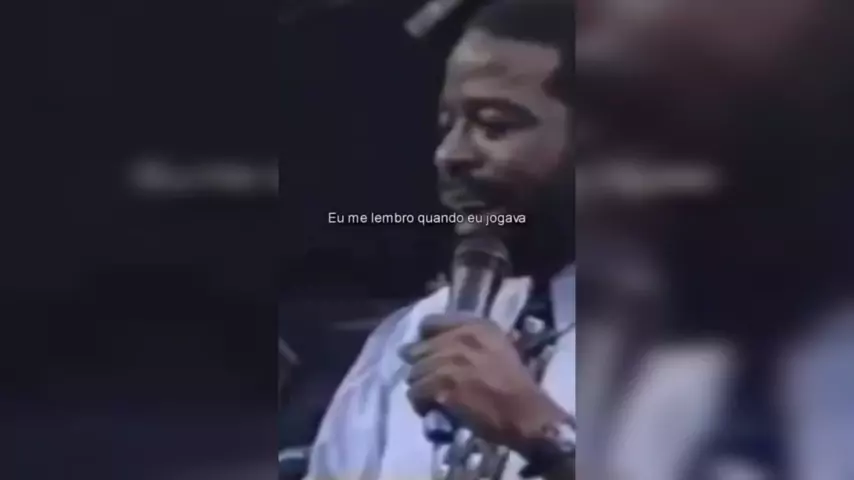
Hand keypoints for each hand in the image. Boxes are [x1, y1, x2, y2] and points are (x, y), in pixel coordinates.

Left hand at [399, 314, 566, 452]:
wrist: (526, 413)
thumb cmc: (515, 384)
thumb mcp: (499, 347)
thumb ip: (469, 339)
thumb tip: (438, 344)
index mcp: (475, 326)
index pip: (430, 323)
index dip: (424, 340)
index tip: (428, 354)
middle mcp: (459, 338)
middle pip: (417, 350)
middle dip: (421, 367)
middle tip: (429, 382)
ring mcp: (450, 361)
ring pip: (413, 373)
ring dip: (420, 388)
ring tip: (432, 398)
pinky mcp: (443, 386)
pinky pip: (416, 393)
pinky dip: (421, 404)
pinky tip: (433, 409)